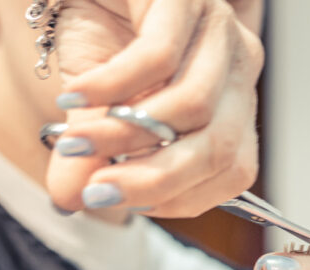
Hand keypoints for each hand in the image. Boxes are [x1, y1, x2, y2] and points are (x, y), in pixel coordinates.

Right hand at [48, 0, 263, 216]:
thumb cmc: (106, 35)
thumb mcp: (99, 107)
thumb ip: (96, 154)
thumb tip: (72, 200)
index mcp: (233, 103)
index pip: (235, 170)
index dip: (182, 197)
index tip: (122, 201)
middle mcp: (238, 67)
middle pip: (220, 149)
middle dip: (154, 182)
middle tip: (99, 193)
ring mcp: (219, 28)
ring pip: (192, 107)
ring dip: (125, 136)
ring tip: (77, 142)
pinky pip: (157, 58)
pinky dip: (111, 87)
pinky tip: (76, 96)